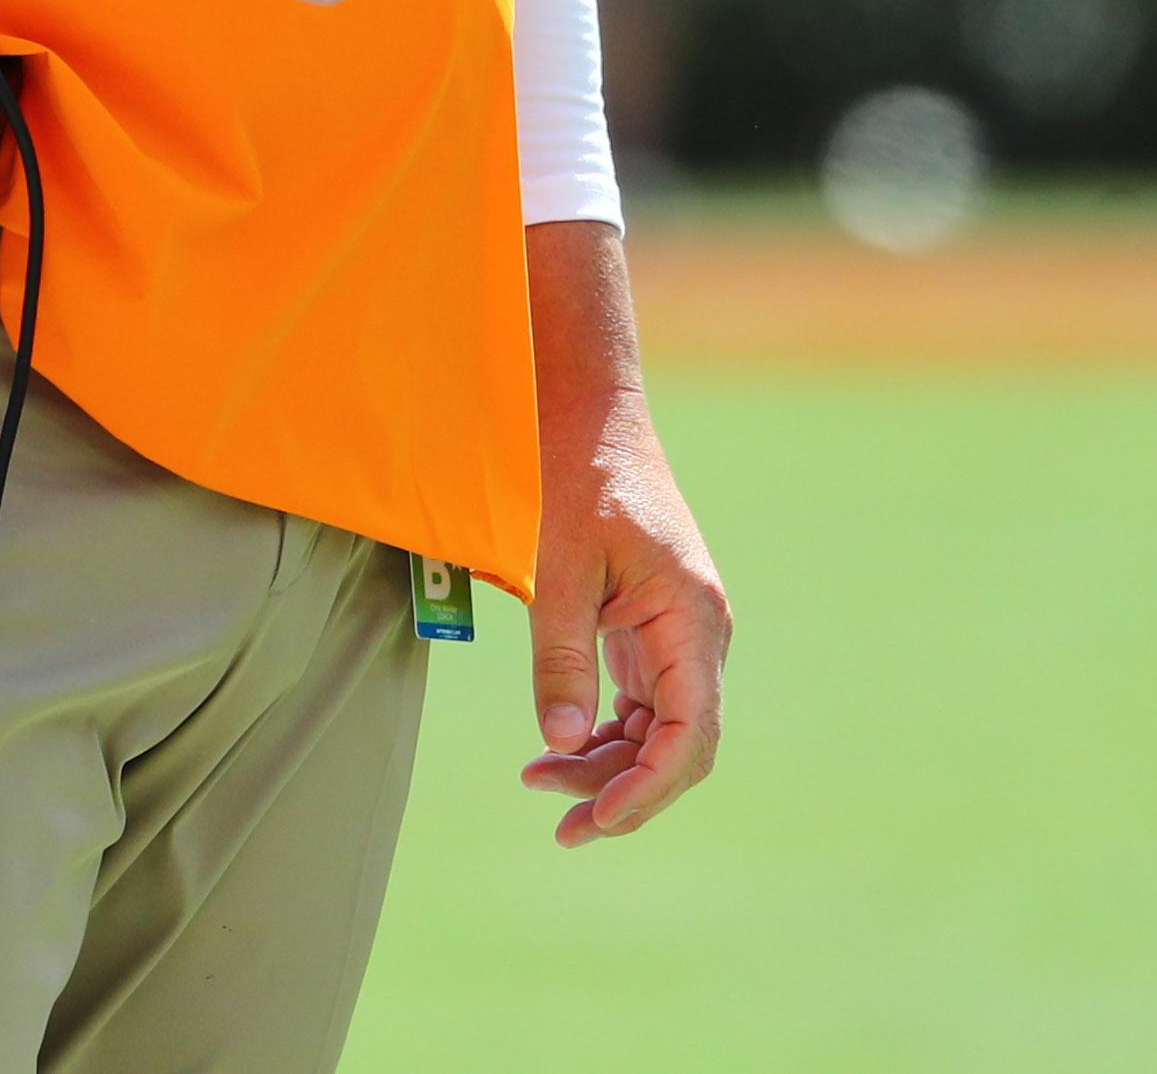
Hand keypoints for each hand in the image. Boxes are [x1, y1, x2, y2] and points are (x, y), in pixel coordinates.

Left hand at [522, 394, 730, 846]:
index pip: (691, 737)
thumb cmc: (575, 474)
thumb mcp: (559, 565)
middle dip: (621, 791)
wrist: (588, 411)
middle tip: (557, 823)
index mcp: (692, 620)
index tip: (595, 819)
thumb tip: (561, 743)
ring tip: (537, 782)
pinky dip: (603, 732)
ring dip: (606, 765)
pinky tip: (556, 748)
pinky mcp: (651, 627)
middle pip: (678, 747)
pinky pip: (640, 703)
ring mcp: (677, 633)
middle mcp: (697, 635)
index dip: (647, 790)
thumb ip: (562, 655)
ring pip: (657, 730)